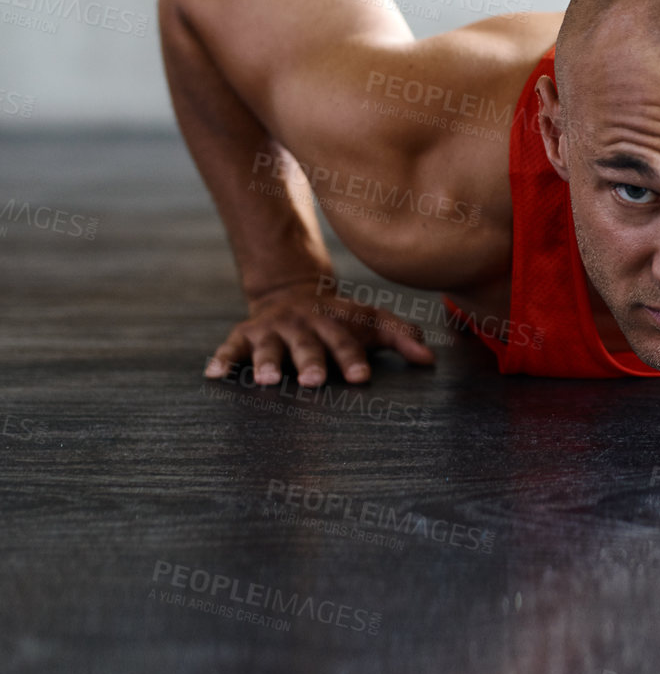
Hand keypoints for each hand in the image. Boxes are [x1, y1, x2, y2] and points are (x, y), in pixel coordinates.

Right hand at [204, 278, 435, 385]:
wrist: (293, 292)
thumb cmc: (341, 319)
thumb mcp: (372, 321)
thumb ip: (401, 337)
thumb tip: (429, 358)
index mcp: (334, 322)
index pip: (347, 342)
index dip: (354, 359)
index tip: (361, 379)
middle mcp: (303, 324)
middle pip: (308, 345)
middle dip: (311, 362)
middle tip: (315, 381)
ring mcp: (273, 330)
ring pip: (269, 347)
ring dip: (268, 362)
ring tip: (268, 380)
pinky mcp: (245, 335)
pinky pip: (231, 347)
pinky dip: (223, 359)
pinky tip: (214, 375)